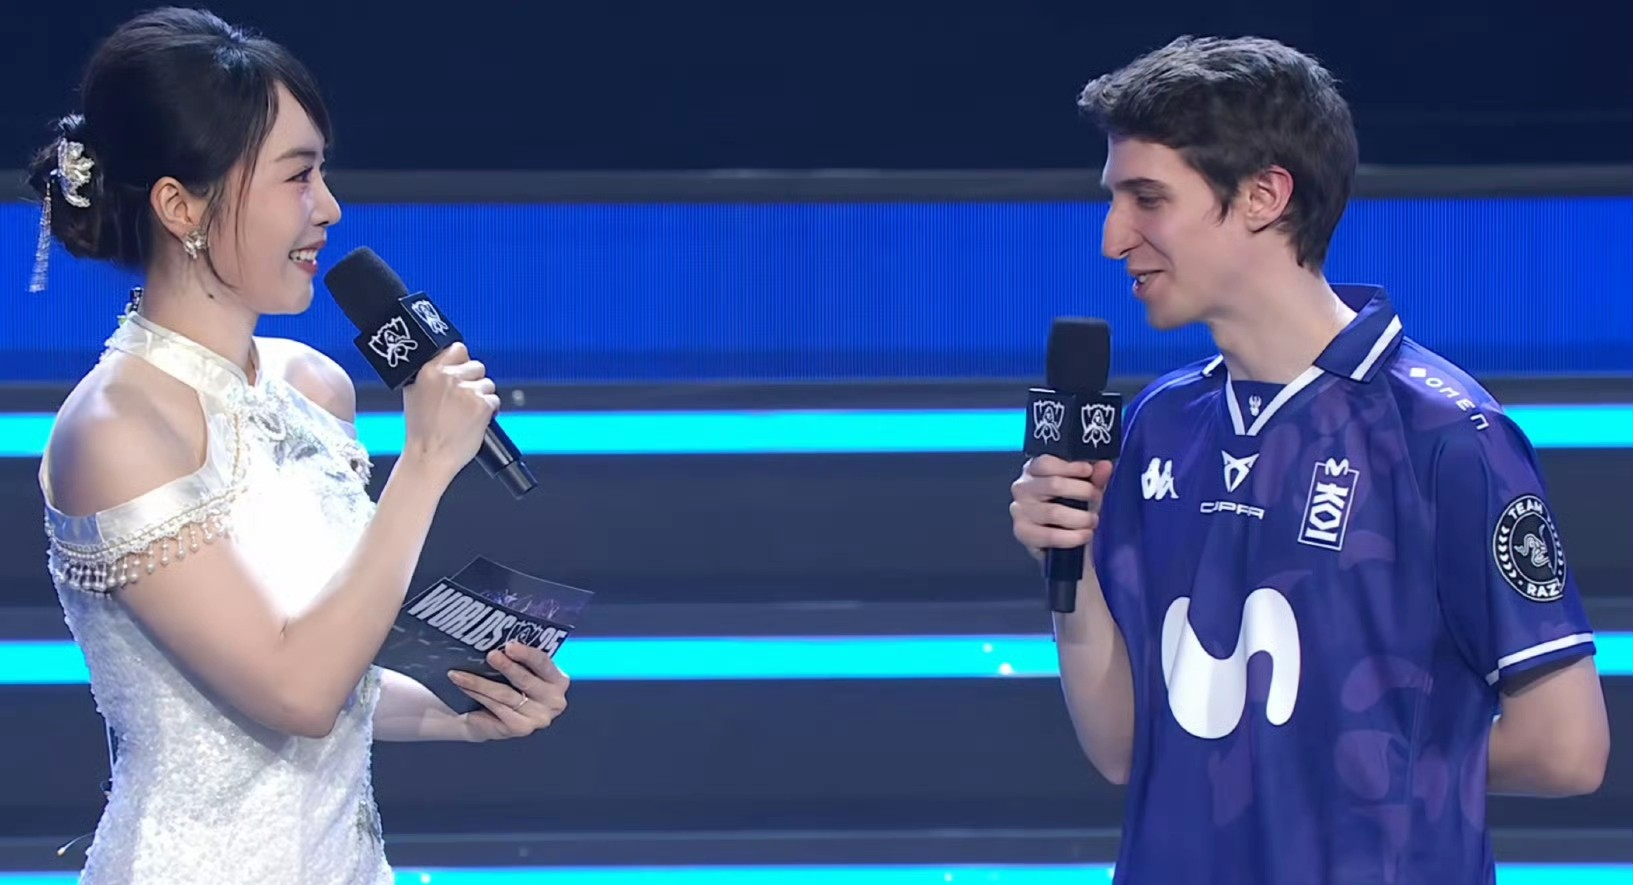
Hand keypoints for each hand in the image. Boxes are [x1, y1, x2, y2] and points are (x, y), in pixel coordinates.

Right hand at [401, 342, 500, 483]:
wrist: (428, 457)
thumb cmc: (422, 432)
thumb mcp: (415, 394)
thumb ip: (431, 376)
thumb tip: (449, 365)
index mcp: (429, 370)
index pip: (458, 349)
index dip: (463, 362)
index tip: (462, 373)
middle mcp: (448, 376)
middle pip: (476, 366)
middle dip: (473, 382)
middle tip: (462, 402)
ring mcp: (466, 390)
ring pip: (487, 384)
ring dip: (482, 397)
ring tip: (466, 414)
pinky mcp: (481, 404)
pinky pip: (494, 400)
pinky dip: (490, 411)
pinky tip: (475, 422)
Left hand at [447, 641, 569, 742]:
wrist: (495, 717)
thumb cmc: (509, 685)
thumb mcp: (520, 669)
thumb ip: (518, 658)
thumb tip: (498, 642)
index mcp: (558, 680)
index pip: (543, 663)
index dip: (527, 654)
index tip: (509, 646)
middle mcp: (554, 701)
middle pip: (525, 680)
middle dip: (506, 666)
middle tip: (489, 655)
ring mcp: (539, 718)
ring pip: (505, 695)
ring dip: (480, 683)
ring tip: (459, 674)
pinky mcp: (521, 729)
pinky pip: (496, 709)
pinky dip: (478, 698)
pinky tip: (464, 690)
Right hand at [1009, 455, 1113, 564]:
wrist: (1060, 538)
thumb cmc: (1070, 507)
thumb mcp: (1084, 487)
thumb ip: (1095, 476)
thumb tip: (1104, 466)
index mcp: (1034, 470)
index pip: (1046, 463)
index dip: (1071, 467)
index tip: (1089, 471)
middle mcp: (1023, 488)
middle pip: (1053, 485)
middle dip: (1082, 492)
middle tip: (1096, 498)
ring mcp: (1020, 511)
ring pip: (1054, 512)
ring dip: (1080, 518)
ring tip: (1092, 520)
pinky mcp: (1023, 533)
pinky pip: (1050, 536)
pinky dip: (1072, 537)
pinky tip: (1084, 535)